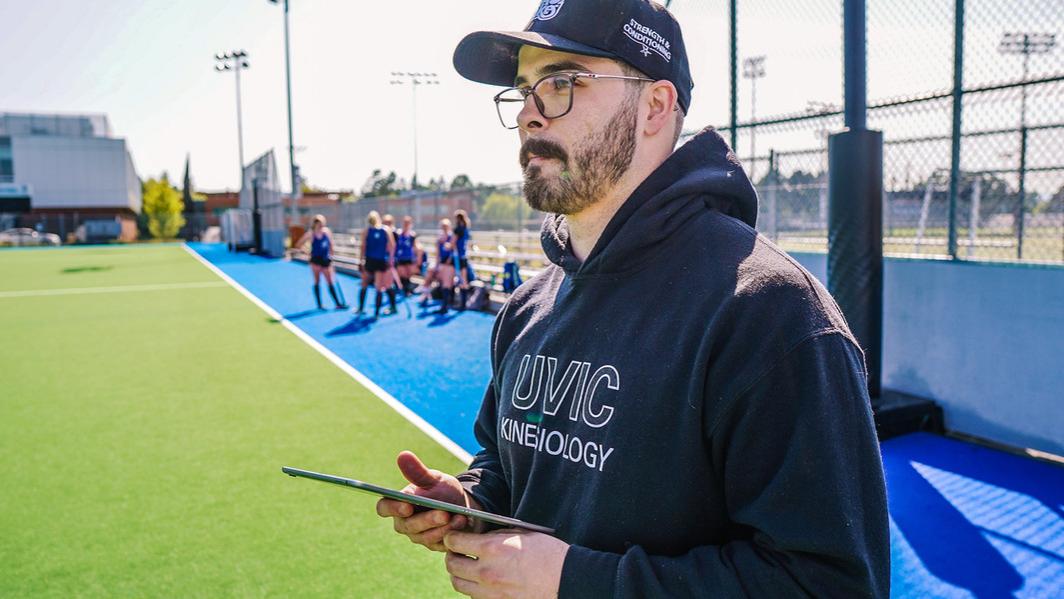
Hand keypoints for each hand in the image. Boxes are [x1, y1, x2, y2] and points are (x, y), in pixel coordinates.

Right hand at [375, 451, 477, 551]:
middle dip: (427, 520)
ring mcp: (418, 536)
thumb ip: (418, 471)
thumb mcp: (435, 479)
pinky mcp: (433, 545)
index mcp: (400, 503)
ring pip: (425, 537)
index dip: (393, 508)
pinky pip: (438, 544)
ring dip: (442, 527)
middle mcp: (405, 522)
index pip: (384, 507)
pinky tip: (462, 524)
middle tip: (444, 513)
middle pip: (407, 525)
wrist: (465, 506)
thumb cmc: (445, 491)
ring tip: (459, 517)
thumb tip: (403, 455)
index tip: (407, 506)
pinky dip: (451, 534)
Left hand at [444, 529, 568, 598]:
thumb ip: (496, 535)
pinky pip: (474, 597)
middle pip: (452, 565)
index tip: (456, 536)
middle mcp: (487, 572)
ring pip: (458, 584)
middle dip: (452, 555)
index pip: (455, 542)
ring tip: (467, 567)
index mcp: (492, 549)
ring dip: (459, 574)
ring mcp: (491, 593)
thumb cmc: (548, 553)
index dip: (452, 537)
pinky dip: (473, 588)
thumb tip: (479, 536)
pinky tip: (482, 581)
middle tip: (458, 551)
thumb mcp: (521, 534)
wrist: (567, 579)